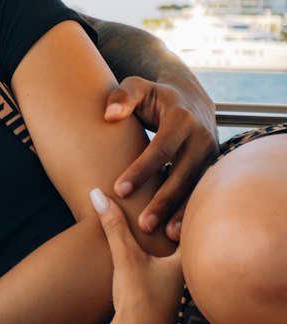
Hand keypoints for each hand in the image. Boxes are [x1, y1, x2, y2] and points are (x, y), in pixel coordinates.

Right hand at [89, 188, 183, 323]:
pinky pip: (167, 271)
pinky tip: (148, 255)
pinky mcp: (166, 300)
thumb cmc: (137, 302)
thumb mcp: (124, 258)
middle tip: (170, 195)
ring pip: (178, 257)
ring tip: (158, 220)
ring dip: (168, 240)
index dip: (185, 202)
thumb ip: (113, 225)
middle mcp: (189, 274)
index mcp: (188, 260)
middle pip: (188, 240)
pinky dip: (160, 258)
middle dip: (176, 219)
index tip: (180, 181)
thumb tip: (96, 193)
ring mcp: (179, 289)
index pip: (193, 223)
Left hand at [104, 76, 217, 240]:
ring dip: (181, 212)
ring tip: (165, 236)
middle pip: (182, 173)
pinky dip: (191, 211)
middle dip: (163, 200)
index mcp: (181, 119)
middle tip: (142, 225)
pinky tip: (179, 233)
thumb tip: (109, 115)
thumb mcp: (137, 87)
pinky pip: (202, 192)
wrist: (191, 98)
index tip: (118, 190)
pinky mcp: (213, 167)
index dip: (141, 170)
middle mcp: (201, 137)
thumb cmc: (155, 96)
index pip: (160, 148)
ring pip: (196, 187)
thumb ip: (122, 97)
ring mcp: (211, 154)